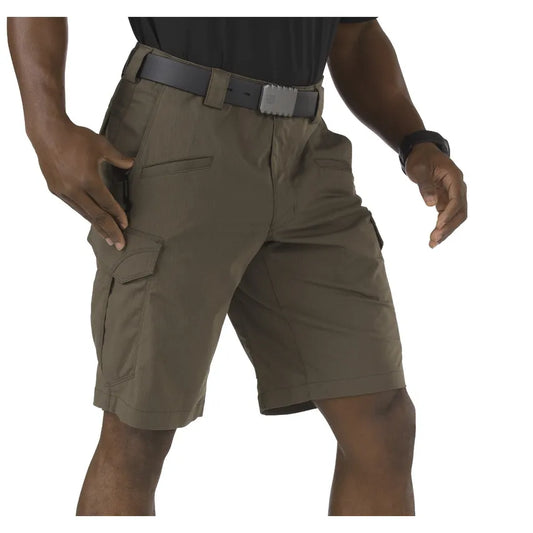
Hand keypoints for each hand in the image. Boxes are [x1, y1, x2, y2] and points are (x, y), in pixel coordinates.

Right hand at [32, 118, 133, 249]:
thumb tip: (132, 164)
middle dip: (110, 231)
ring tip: (109, 238)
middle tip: (120, 245)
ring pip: (84, 214)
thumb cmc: (76, 137)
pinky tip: (93, 221)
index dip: (118, 216)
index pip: (106, 204)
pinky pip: (74, 207)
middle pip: (96, 216)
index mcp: (88, 180)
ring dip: (97, 226)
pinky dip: (86, 215)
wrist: (47, 131)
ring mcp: (63, 191)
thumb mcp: (101, 145)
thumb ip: (118, 158)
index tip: (126, 225)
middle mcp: (74, 189)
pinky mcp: (56, 190)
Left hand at [405, 142, 466, 247]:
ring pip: (456, 216)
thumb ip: (425, 185)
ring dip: (447, 230)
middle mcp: (458, 187)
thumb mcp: (419, 169)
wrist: (421, 153)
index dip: (449, 214)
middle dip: (449, 226)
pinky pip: (448, 216)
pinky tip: (434, 238)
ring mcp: (454, 194)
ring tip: (433, 243)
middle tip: (434, 239)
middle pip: (460, 211)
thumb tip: (431, 204)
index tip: (439, 226)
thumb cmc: (420, 159)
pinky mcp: (447, 200)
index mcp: (454, 178)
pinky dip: (443, 227)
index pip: (456, 199)